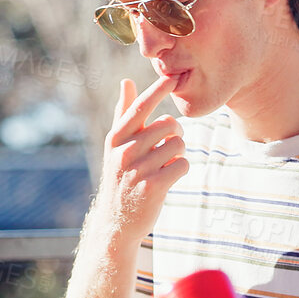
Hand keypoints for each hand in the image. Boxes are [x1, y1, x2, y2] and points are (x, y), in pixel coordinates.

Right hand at [96, 74, 185, 244]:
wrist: (117, 220)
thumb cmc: (121, 176)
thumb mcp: (116, 146)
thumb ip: (123, 113)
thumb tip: (126, 81)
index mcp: (116, 138)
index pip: (141, 107)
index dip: (158, 90)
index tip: (173, 77)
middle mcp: (124, 152)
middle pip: (168, 125)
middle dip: (176, 132)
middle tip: (169, 145)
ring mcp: (138, 170)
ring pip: (178, 144)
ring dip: (179, 153)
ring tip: (166, 163)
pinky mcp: (153, 188)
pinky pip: (182, 164)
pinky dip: (181, 168)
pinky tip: (169, 176)